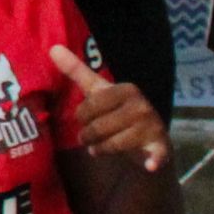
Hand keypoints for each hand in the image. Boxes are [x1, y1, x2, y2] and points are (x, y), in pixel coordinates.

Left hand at [49, 44, 167, 173]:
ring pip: (110, 144)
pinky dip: (153, 161)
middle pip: (97, 127)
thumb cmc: (117, 111)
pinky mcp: (161, 147)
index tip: (87, 118)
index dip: (83, 117)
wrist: (148, 138)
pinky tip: (149, 166)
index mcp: (126, 90)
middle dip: (88, 135)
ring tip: (100, 147)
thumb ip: (76, 70)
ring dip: (100, 149)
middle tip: (92, 136)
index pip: (88, 106)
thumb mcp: (98, 91)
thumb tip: (52, 47)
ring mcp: (152, 127)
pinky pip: (154, 155)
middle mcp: (142, 106)